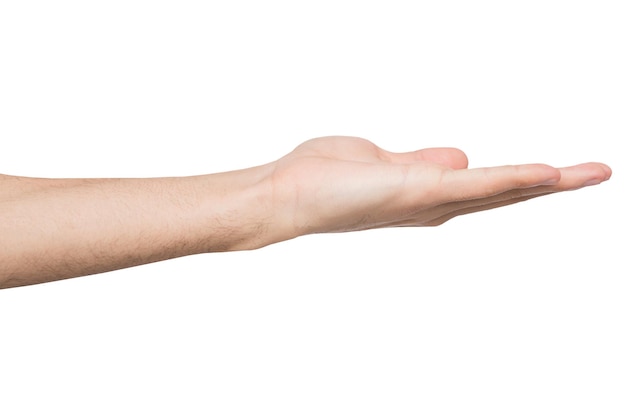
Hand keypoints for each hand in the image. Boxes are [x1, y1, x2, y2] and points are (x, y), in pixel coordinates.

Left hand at [268, 136, 610, 237]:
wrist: (289, 193)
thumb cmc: (326, 177)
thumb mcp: (384, 160)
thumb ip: (422, 161)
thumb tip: (461, 157)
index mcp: (426, 194)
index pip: (485, 186)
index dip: (523, 179)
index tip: (557, 172)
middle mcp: (434, 206)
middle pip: (503, 192)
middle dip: (551, 184)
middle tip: (596, 174)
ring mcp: (430, 201)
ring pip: (500, 190)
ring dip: (549, 182)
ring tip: (594, 174)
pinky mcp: (420, 191)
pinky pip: (477, 184)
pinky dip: (514, 179)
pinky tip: (550, 174)